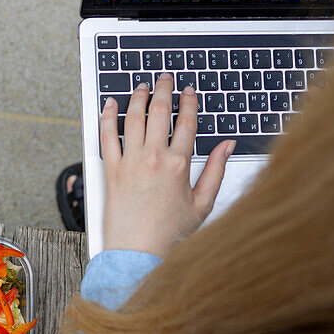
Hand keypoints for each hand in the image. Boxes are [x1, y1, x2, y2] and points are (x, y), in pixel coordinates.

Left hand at [99, 73, 234, 256]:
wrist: (137, 254)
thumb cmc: (168, 235)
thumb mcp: (202, 204)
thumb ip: (216, 171)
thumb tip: (227, 146)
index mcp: (178, 165)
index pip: (186, 122)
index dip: (188, 102)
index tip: (187, 92)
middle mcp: (153, 159)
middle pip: (159, 112)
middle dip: (163, 90)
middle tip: (164, 79)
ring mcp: (129, 163)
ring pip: (133, 118)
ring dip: (138, 97)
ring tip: (141, 86)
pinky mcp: (110, 170)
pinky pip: (106, 136)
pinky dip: (107, 116)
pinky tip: (109, 104)